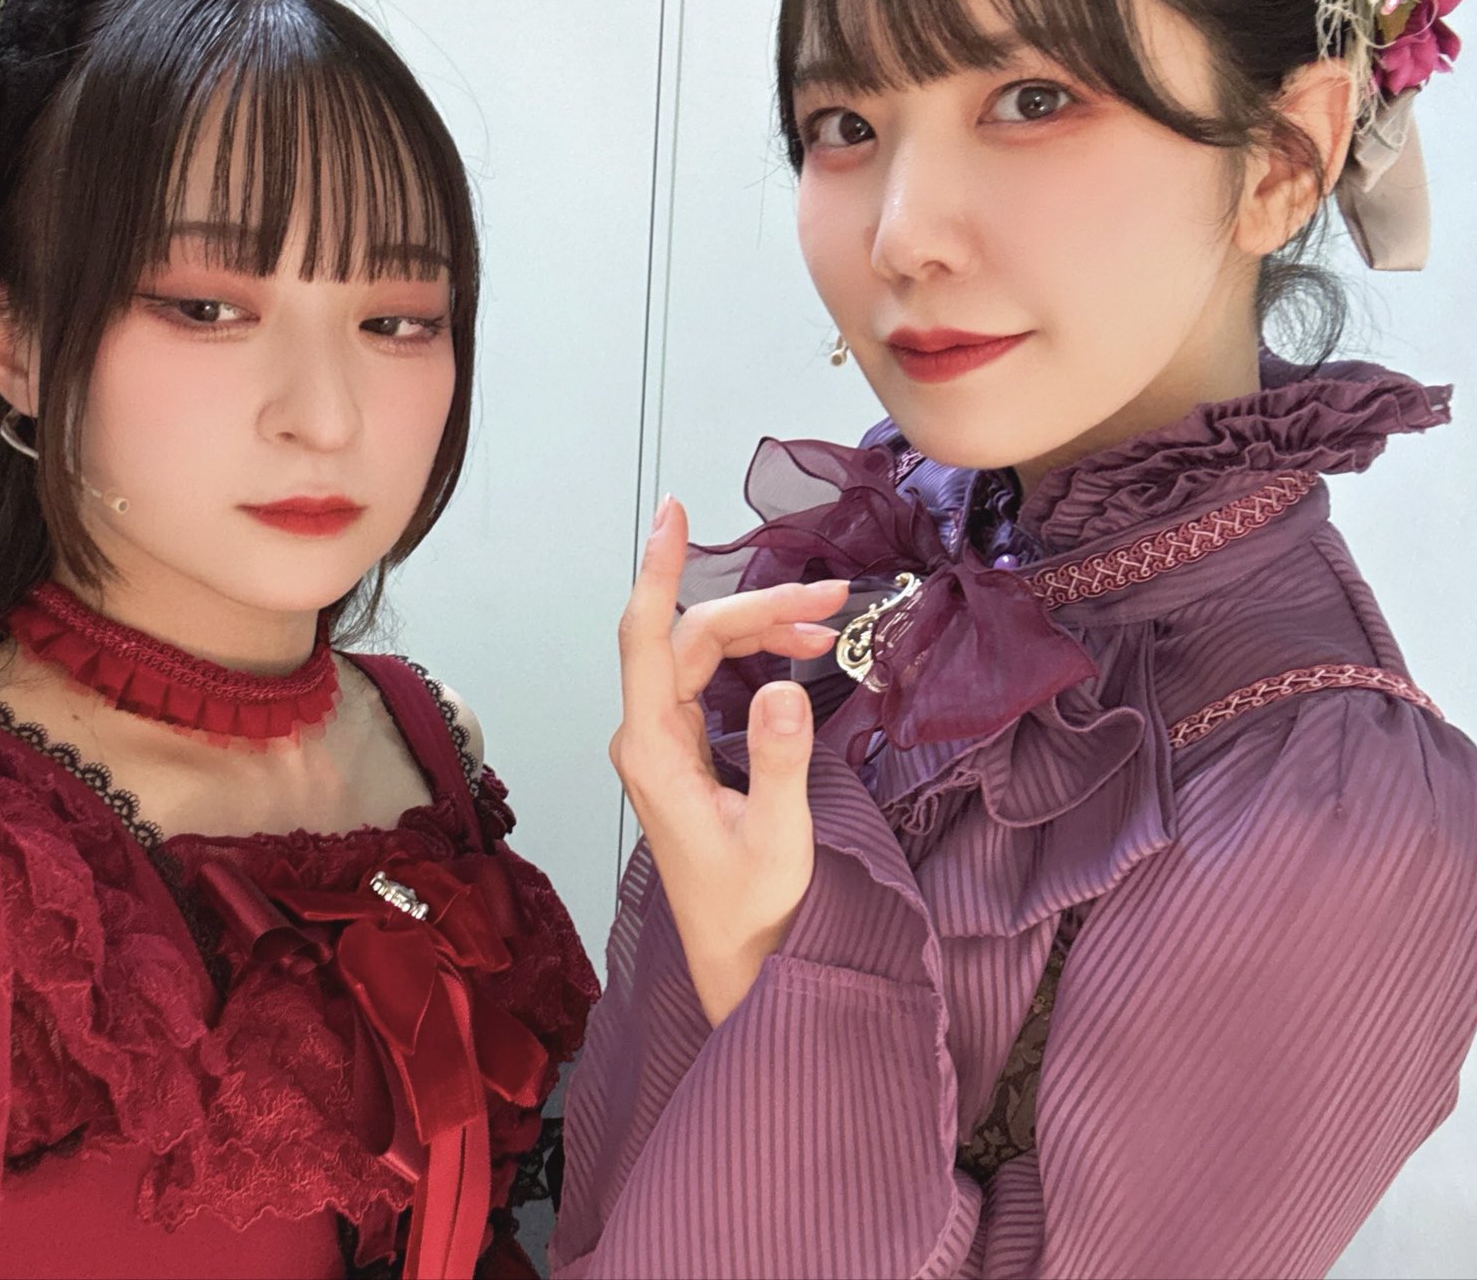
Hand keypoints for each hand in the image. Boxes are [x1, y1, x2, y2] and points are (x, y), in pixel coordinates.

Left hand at [609, 496, 848, 1025]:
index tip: (675, 513)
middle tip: (830, 596)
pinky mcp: (683, 753)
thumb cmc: (754, 911)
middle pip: (688, 639)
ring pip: (701, 655)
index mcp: (653, 752)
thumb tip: (786, 688)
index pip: (647, 638)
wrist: (740, 963)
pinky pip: (710, 680)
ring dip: (760, 627)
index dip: (660, 569)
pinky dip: (754, 655)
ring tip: (826, 621)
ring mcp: (662, 744)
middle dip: (756, 604)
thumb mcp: (779, 839)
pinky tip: (796, 651)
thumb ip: (781, 763)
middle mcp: (647, 738)